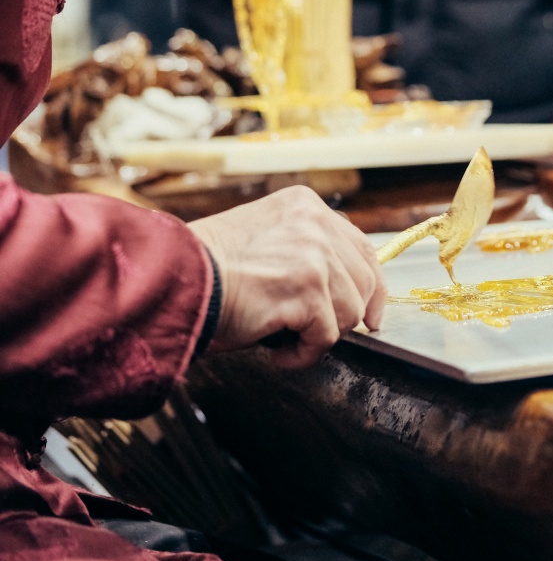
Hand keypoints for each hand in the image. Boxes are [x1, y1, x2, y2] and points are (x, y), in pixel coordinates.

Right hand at [189, 186, 385, 367]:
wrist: (174, 280)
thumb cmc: (208, 269)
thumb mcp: (265, 238)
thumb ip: (304, 248)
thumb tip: (343, 288)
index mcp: (305, 205)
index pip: (361, 247)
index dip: (368, 286)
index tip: (368, 314)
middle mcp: (314, 223)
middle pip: (364, 282)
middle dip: (344, 315)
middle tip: (312, 332)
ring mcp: (313, 255)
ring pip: (349, 313)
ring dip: (317, 335)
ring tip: (279, 336)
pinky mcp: (307, 290)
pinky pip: (326, 339)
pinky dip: (301, 355)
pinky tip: (273, 350)